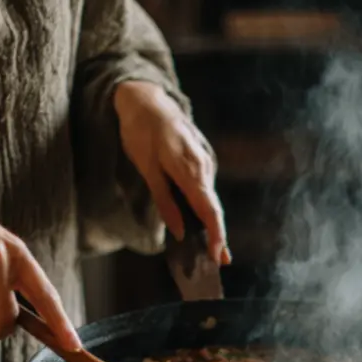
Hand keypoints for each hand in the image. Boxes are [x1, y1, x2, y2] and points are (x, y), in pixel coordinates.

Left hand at [114, 81, 229, 264]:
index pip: (209, 210)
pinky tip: (201, 220)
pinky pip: (207, 187)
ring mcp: (206, 161)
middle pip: (214, 208)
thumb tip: (177, 231)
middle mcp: (204, 166)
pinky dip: (205, 206)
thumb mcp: (147, 169)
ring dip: (211, 222)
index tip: (218, 256)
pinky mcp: (203, 158)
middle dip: (218, 236)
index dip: (215, 235)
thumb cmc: (141, 132)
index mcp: (189, 170)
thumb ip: (164, 201)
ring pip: (211, 198)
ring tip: (210, 246)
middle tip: (219, 261)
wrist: (147, 100)